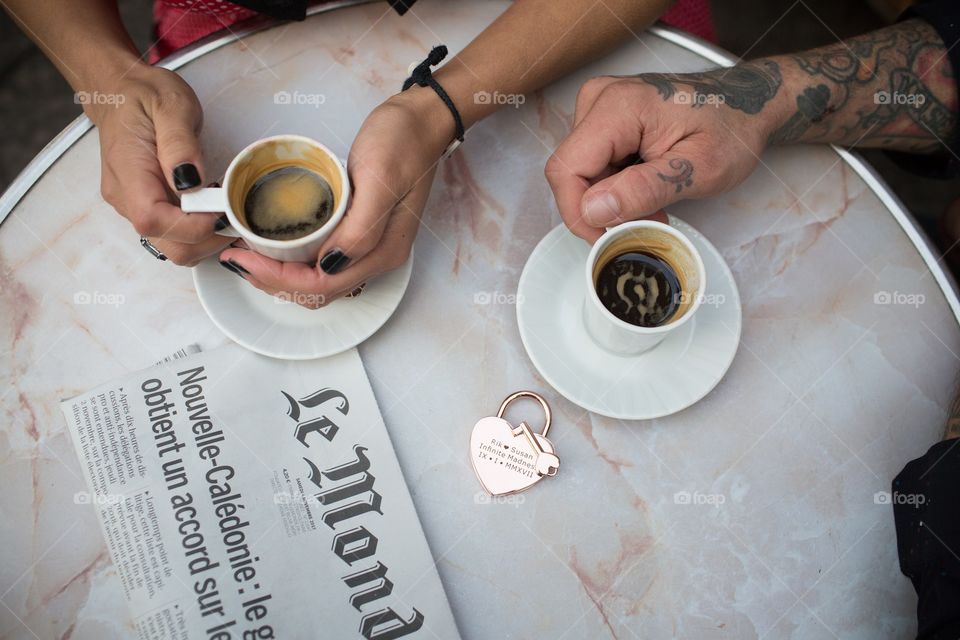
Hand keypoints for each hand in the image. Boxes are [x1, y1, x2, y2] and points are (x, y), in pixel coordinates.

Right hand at [89, 63, 230, 264]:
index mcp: (128, 172)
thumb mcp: (171, 104)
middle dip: (207, 238)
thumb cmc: (145, 95)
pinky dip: (198, 230)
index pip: (153, 221)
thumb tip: (192, 180)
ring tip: (220, 204)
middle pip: (168, 245)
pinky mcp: (144, 207)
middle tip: (231, 210)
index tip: (220, 208)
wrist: (120, 92)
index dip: (192, 226)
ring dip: (205, 237)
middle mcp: (125, 197)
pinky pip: (173, 234)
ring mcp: (132, 206)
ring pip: (174, 246)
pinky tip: (208, 204)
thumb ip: (181, 143)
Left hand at [219, 87, 454, 307]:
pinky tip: (272, 246)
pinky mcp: (360, 235)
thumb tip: (330, 265)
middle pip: (317, 292)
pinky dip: (293, 263)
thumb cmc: (402, 143)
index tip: (241, 256)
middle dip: (272, 282)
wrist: (420, 122)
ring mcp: (369, 249)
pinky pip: (322, 263)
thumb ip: (361, 229)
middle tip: (235, 257)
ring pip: (318, 282)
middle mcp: (376, 257)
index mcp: (382, 252)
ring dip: (280, 276)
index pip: (321, 285)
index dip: (276, 278)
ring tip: (247, 254)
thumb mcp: (380, 179)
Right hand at [545, 67, 781, 241]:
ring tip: (655, 205)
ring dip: (612, 201)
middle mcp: (599, 100)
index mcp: (618, 106)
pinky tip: (647, 189)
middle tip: (648, 221)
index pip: (566, 170)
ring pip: (582, 174)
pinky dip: (617, 187)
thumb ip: (643, 190)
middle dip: (603, 209)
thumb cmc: (733, 128)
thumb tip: (592, 210)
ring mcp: (599, 107)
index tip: (609, 237)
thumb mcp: (698, 169)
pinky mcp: (603, 118)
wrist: (747, 103)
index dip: (578, 213)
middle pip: (572, 173)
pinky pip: (594, 165)